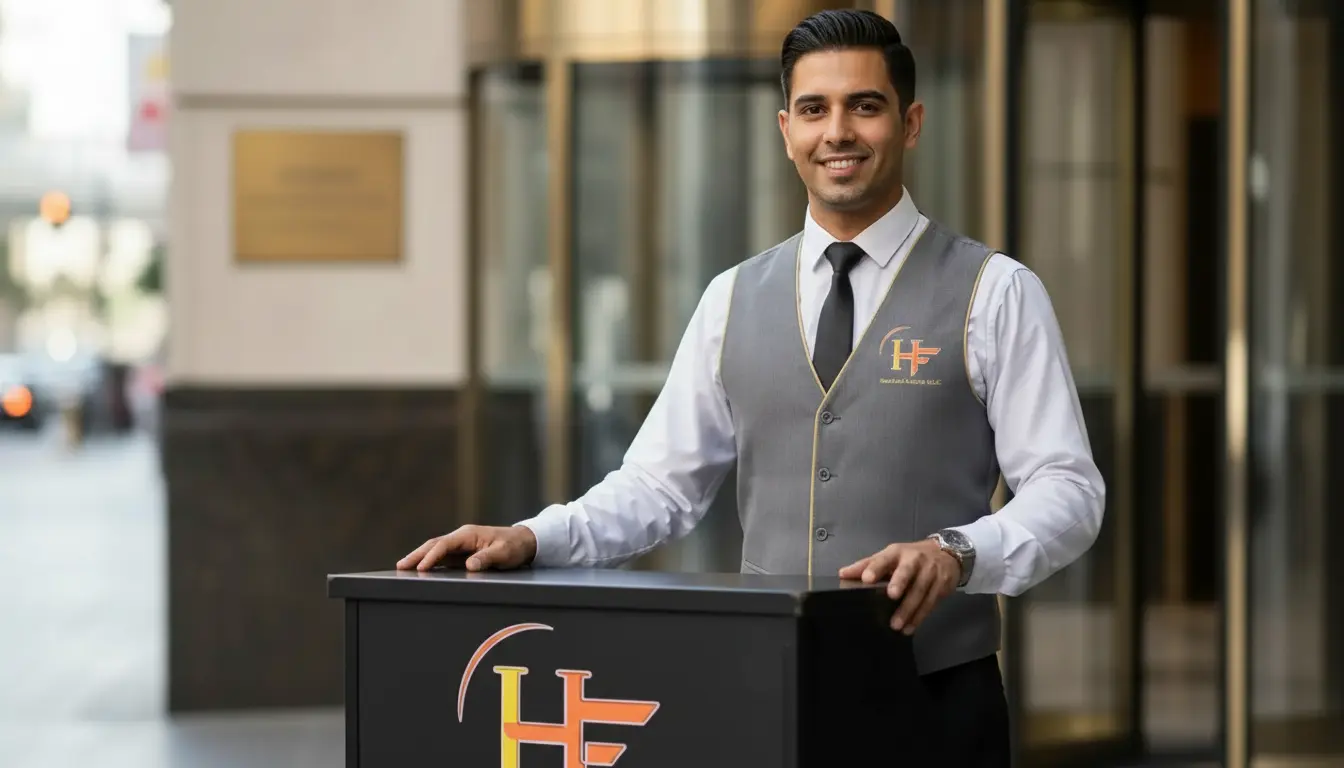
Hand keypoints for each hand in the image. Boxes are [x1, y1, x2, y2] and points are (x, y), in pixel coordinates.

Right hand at [396, 525, 537, 572]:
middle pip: (434, 545)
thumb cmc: (514, 546)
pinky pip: (442, 557)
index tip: (420, 568)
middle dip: (417, 555)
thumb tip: (470, 565)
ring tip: (403, 568)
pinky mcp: (462, 553)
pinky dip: (430, 562)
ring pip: (435, 550)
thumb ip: (487, 558)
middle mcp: (461, 538)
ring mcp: (461, 545)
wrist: (524, 542)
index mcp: (468, 534)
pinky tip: (421, 570)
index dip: (431, 556)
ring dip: (420, 558)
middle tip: (400, 566)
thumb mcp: (503, 553)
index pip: (444, 545)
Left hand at [838, 539, 960, 634]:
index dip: (875, 568)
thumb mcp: (889, 557)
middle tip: (891, 596)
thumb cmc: (910, 557)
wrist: (946, 553)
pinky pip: (930, 603)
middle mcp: (915, 560)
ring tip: (896, 625)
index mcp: (897, 553)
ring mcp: (931, 572)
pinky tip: (909, 628)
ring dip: (909, 609)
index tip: (866, 579)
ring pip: (920, 591)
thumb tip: (843, 574)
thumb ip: (867, 566)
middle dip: (900, 582)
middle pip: (907, 572)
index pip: (884, 559)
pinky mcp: (942, 585)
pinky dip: (919, 617)